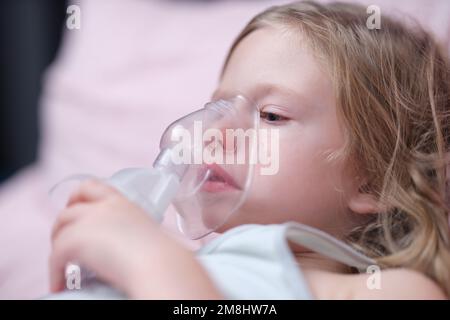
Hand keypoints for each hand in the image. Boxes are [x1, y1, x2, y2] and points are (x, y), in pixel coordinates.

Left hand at [49, 179, 160, 293]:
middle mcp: (103, 207)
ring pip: (60, 228)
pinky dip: (55, 271)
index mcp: (122, 202)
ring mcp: (89, 221)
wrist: (157, 264)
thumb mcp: (145, 232)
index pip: (91, 187)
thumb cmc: (161, 255)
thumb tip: (120, 248)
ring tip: (62, 265)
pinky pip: (55, 255)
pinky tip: (60, 284)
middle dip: (63, 223)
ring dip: (57, 246)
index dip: (78, 197)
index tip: (75, 207)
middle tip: (64, 239)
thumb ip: (129, 231)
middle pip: (71, 208)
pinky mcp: (76, 240)